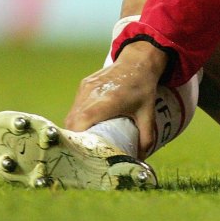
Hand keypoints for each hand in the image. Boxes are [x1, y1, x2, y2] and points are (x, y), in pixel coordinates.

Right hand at [64, 40, 167, 157]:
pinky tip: (87, 125)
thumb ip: (146, 138)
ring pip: (72, 114)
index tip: (83, 153)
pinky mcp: (84, 84)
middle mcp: (91, 94)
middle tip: (85, 152)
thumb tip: (141, 160)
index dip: (78, 140)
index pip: (81, 123)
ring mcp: (85, 88)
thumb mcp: (148, 114)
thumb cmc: (143, 87)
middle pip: (72, 122)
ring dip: (75, 129)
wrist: (138, 61)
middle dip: (76, 139)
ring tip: (85, 142)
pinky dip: (78, 117)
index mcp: (106, 101)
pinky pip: (76, 105)